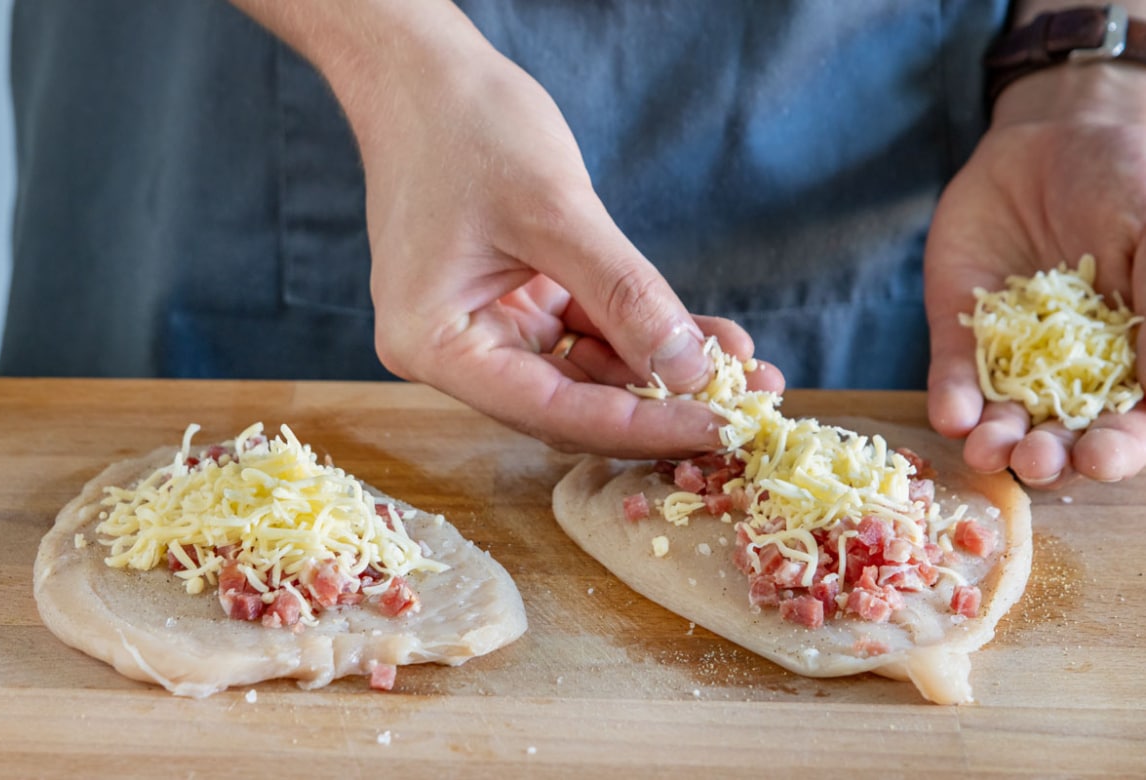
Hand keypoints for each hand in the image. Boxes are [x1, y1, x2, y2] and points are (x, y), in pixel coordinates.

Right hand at [232, 0, 783, 456]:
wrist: (424, 74)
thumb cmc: (467, 127)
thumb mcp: (554, 211)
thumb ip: (623, 295)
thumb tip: (692, 370)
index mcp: (434, 344)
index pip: (551, 411)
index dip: (640, 426)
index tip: (717, 428)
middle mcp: (455, 351)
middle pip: (570, 404)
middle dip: (659, 405)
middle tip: (742, 409)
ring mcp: (484, 328)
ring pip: (585, 373)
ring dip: (660, 371)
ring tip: (742, 370)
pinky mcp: (512, 303)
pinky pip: (585, 334)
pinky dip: (640, 333)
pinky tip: (704, 337)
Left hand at [925, 63, 1145, 487]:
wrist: (1049, 136)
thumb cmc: (1123, 181)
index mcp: (1132, 359)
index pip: (1129, 420)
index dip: (1118, 447)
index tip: (1100, 460)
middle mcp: (1070, 373)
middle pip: (1064, 432)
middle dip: (1052, 453)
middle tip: (1036, 462)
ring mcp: (1012, 356)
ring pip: (1005, 415)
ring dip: (997, 439)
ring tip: (988, 452)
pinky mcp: (961, 335)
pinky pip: (953, 375)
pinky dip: (951, 399)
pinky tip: (952, 417)